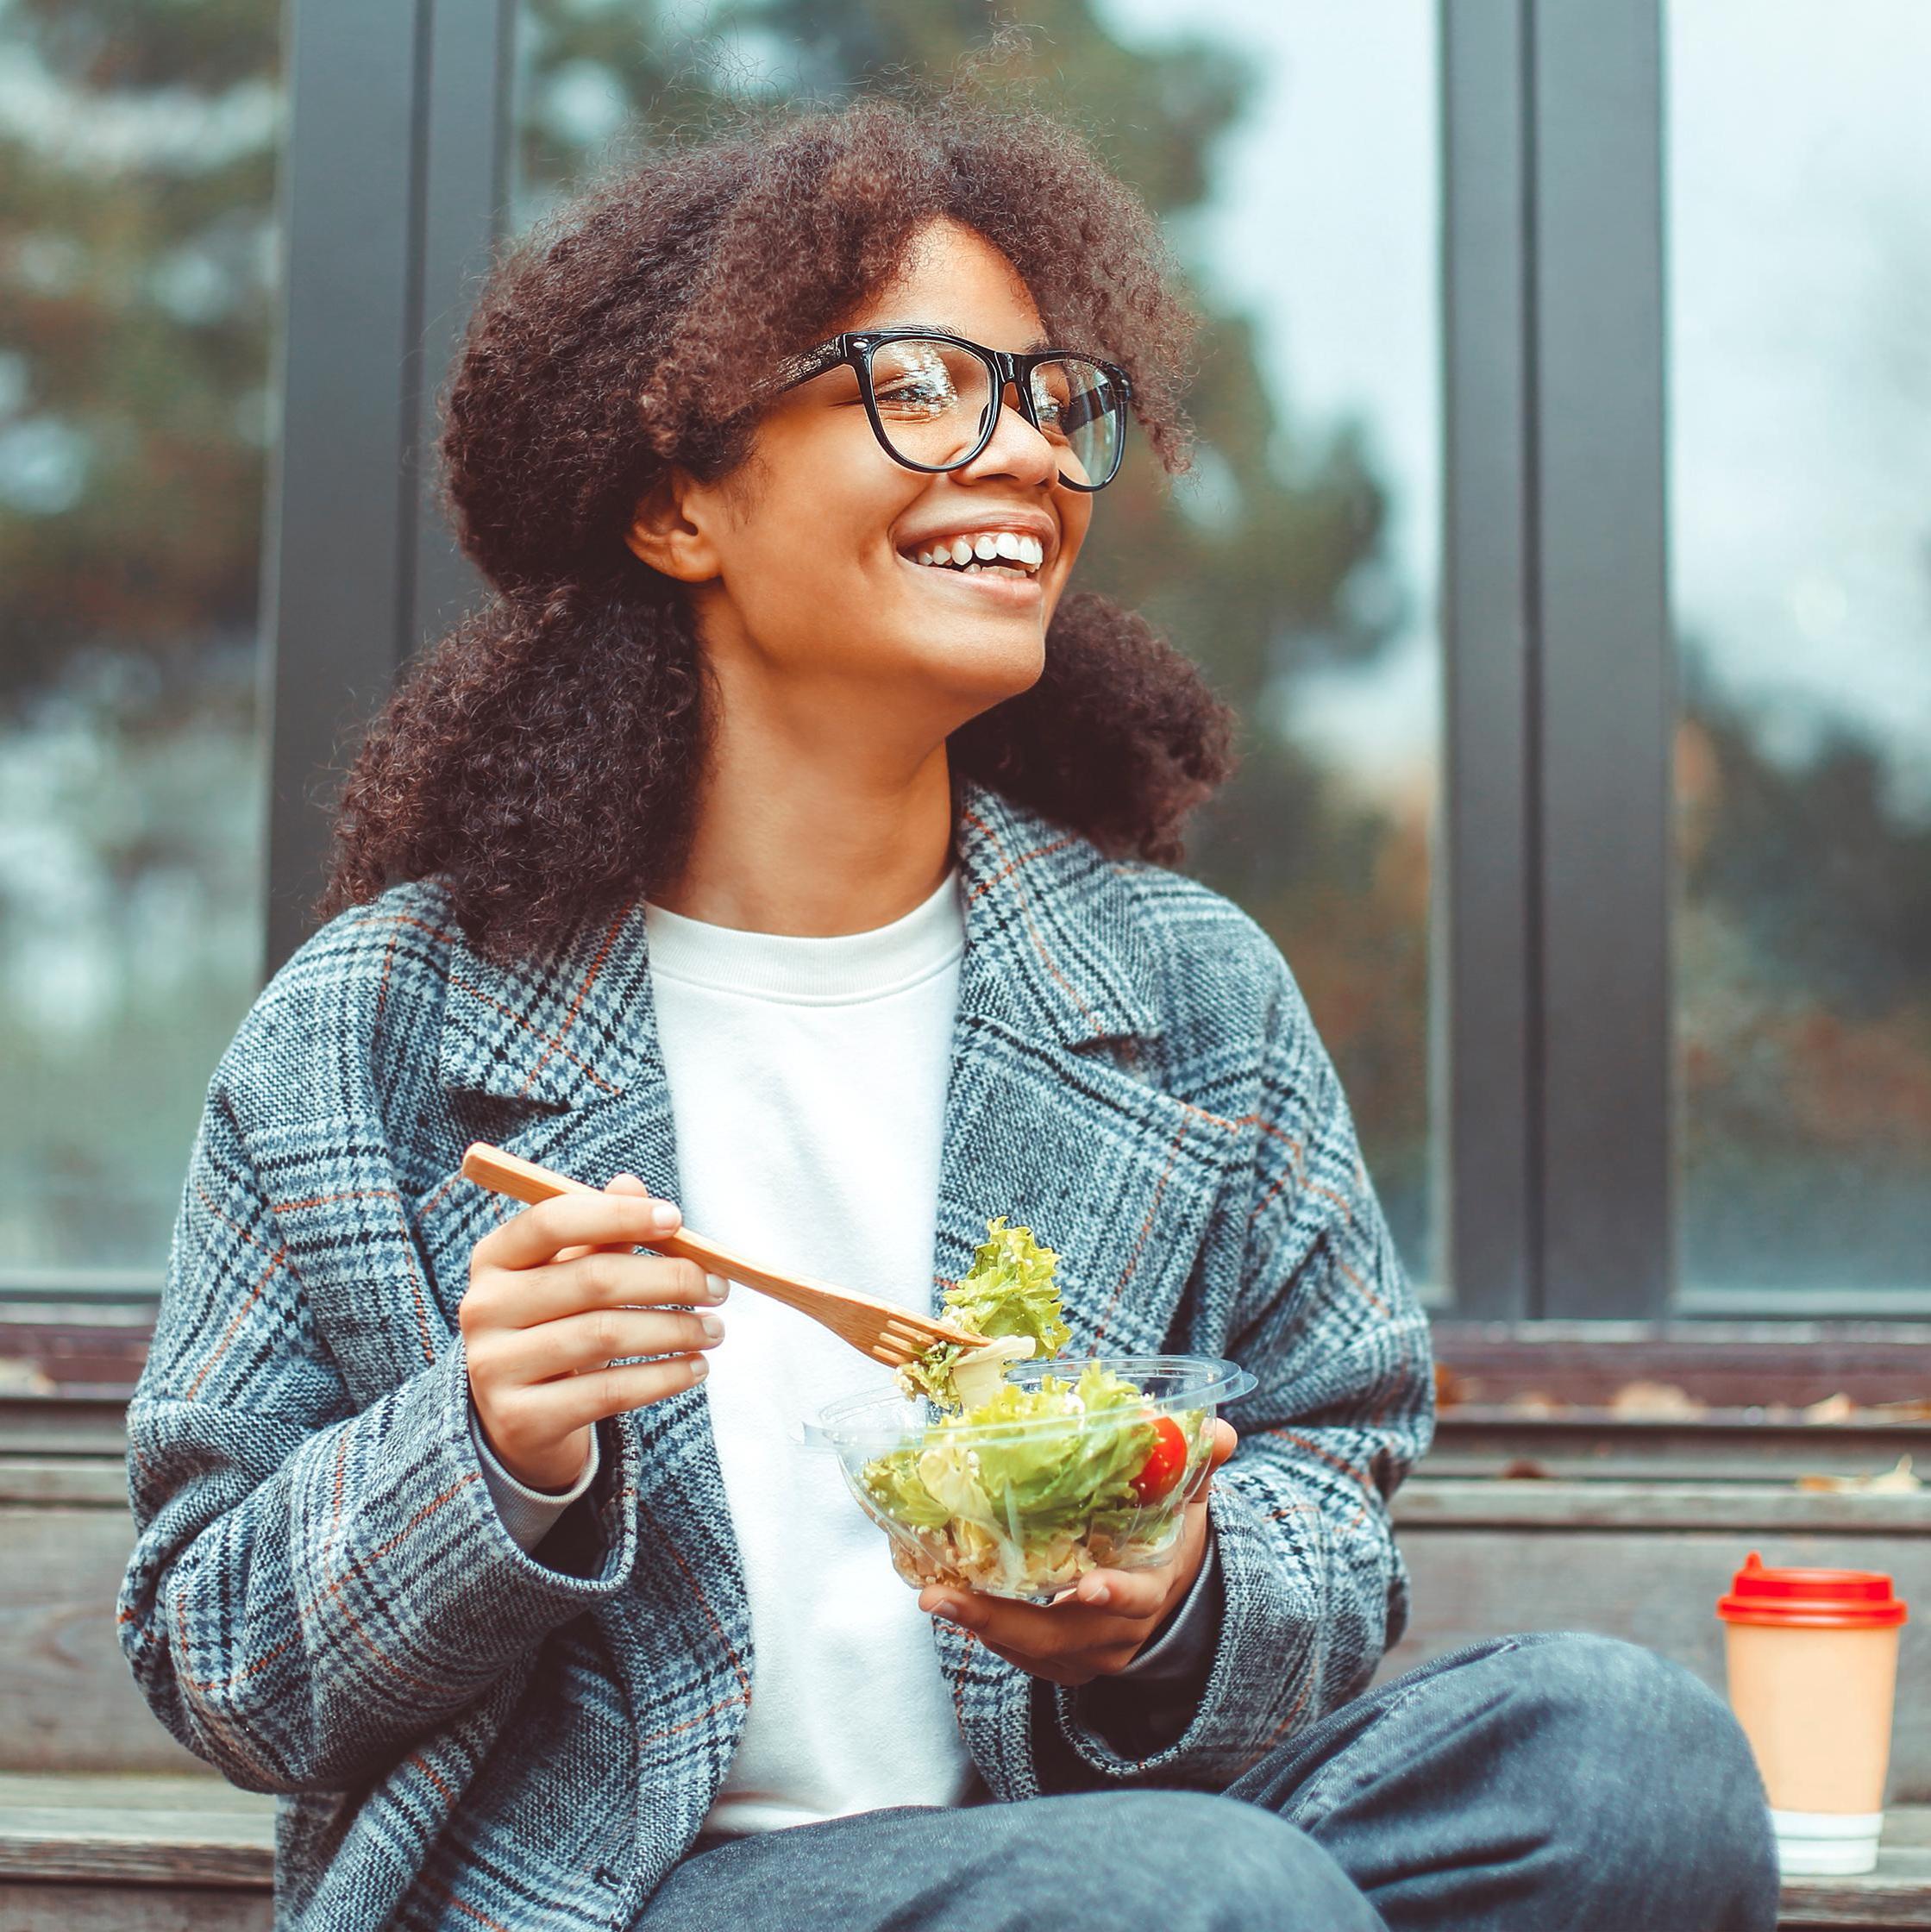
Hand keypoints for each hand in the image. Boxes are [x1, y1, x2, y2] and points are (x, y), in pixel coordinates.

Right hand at [461, 1173, 725, 1490]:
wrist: (520, 1416)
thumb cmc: (556, 1325)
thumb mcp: (570, 1274)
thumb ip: (600, 1231)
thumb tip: (632, 1185)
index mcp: (495, 1257)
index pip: (553, 1220)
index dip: (618, 1214)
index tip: (676, 1218)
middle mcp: (484, 1308)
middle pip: (593, 1279)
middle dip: (669, 1279)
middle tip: (717, 1288)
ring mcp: (495, 1366)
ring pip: (605, 1335)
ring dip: (676, 1330)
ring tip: (714, 1330)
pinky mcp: (520, 1418)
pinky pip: (608, 1392)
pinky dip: (664, 1377)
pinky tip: (696, 1368)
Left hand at [917, 1420, 1237, 1684]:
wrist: (1177, 1596)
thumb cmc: (1173, 1536)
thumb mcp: (1190, 1500)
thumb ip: (1198, 1465)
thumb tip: (1219, 1429)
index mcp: (1153, 1588)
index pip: (1136, 1598)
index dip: (1114, 1594)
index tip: (1086, 1587)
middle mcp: (1121, 1632)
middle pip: (1062, 1636)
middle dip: (1002, 1621)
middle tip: (945, 1596)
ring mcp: (1092, 1655)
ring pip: (1034, 1651)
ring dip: (983, 1628)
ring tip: (936, 1597)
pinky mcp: (1066, 1664)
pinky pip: (1025, 1658)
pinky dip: (991, 1637)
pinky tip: (955, 1610)